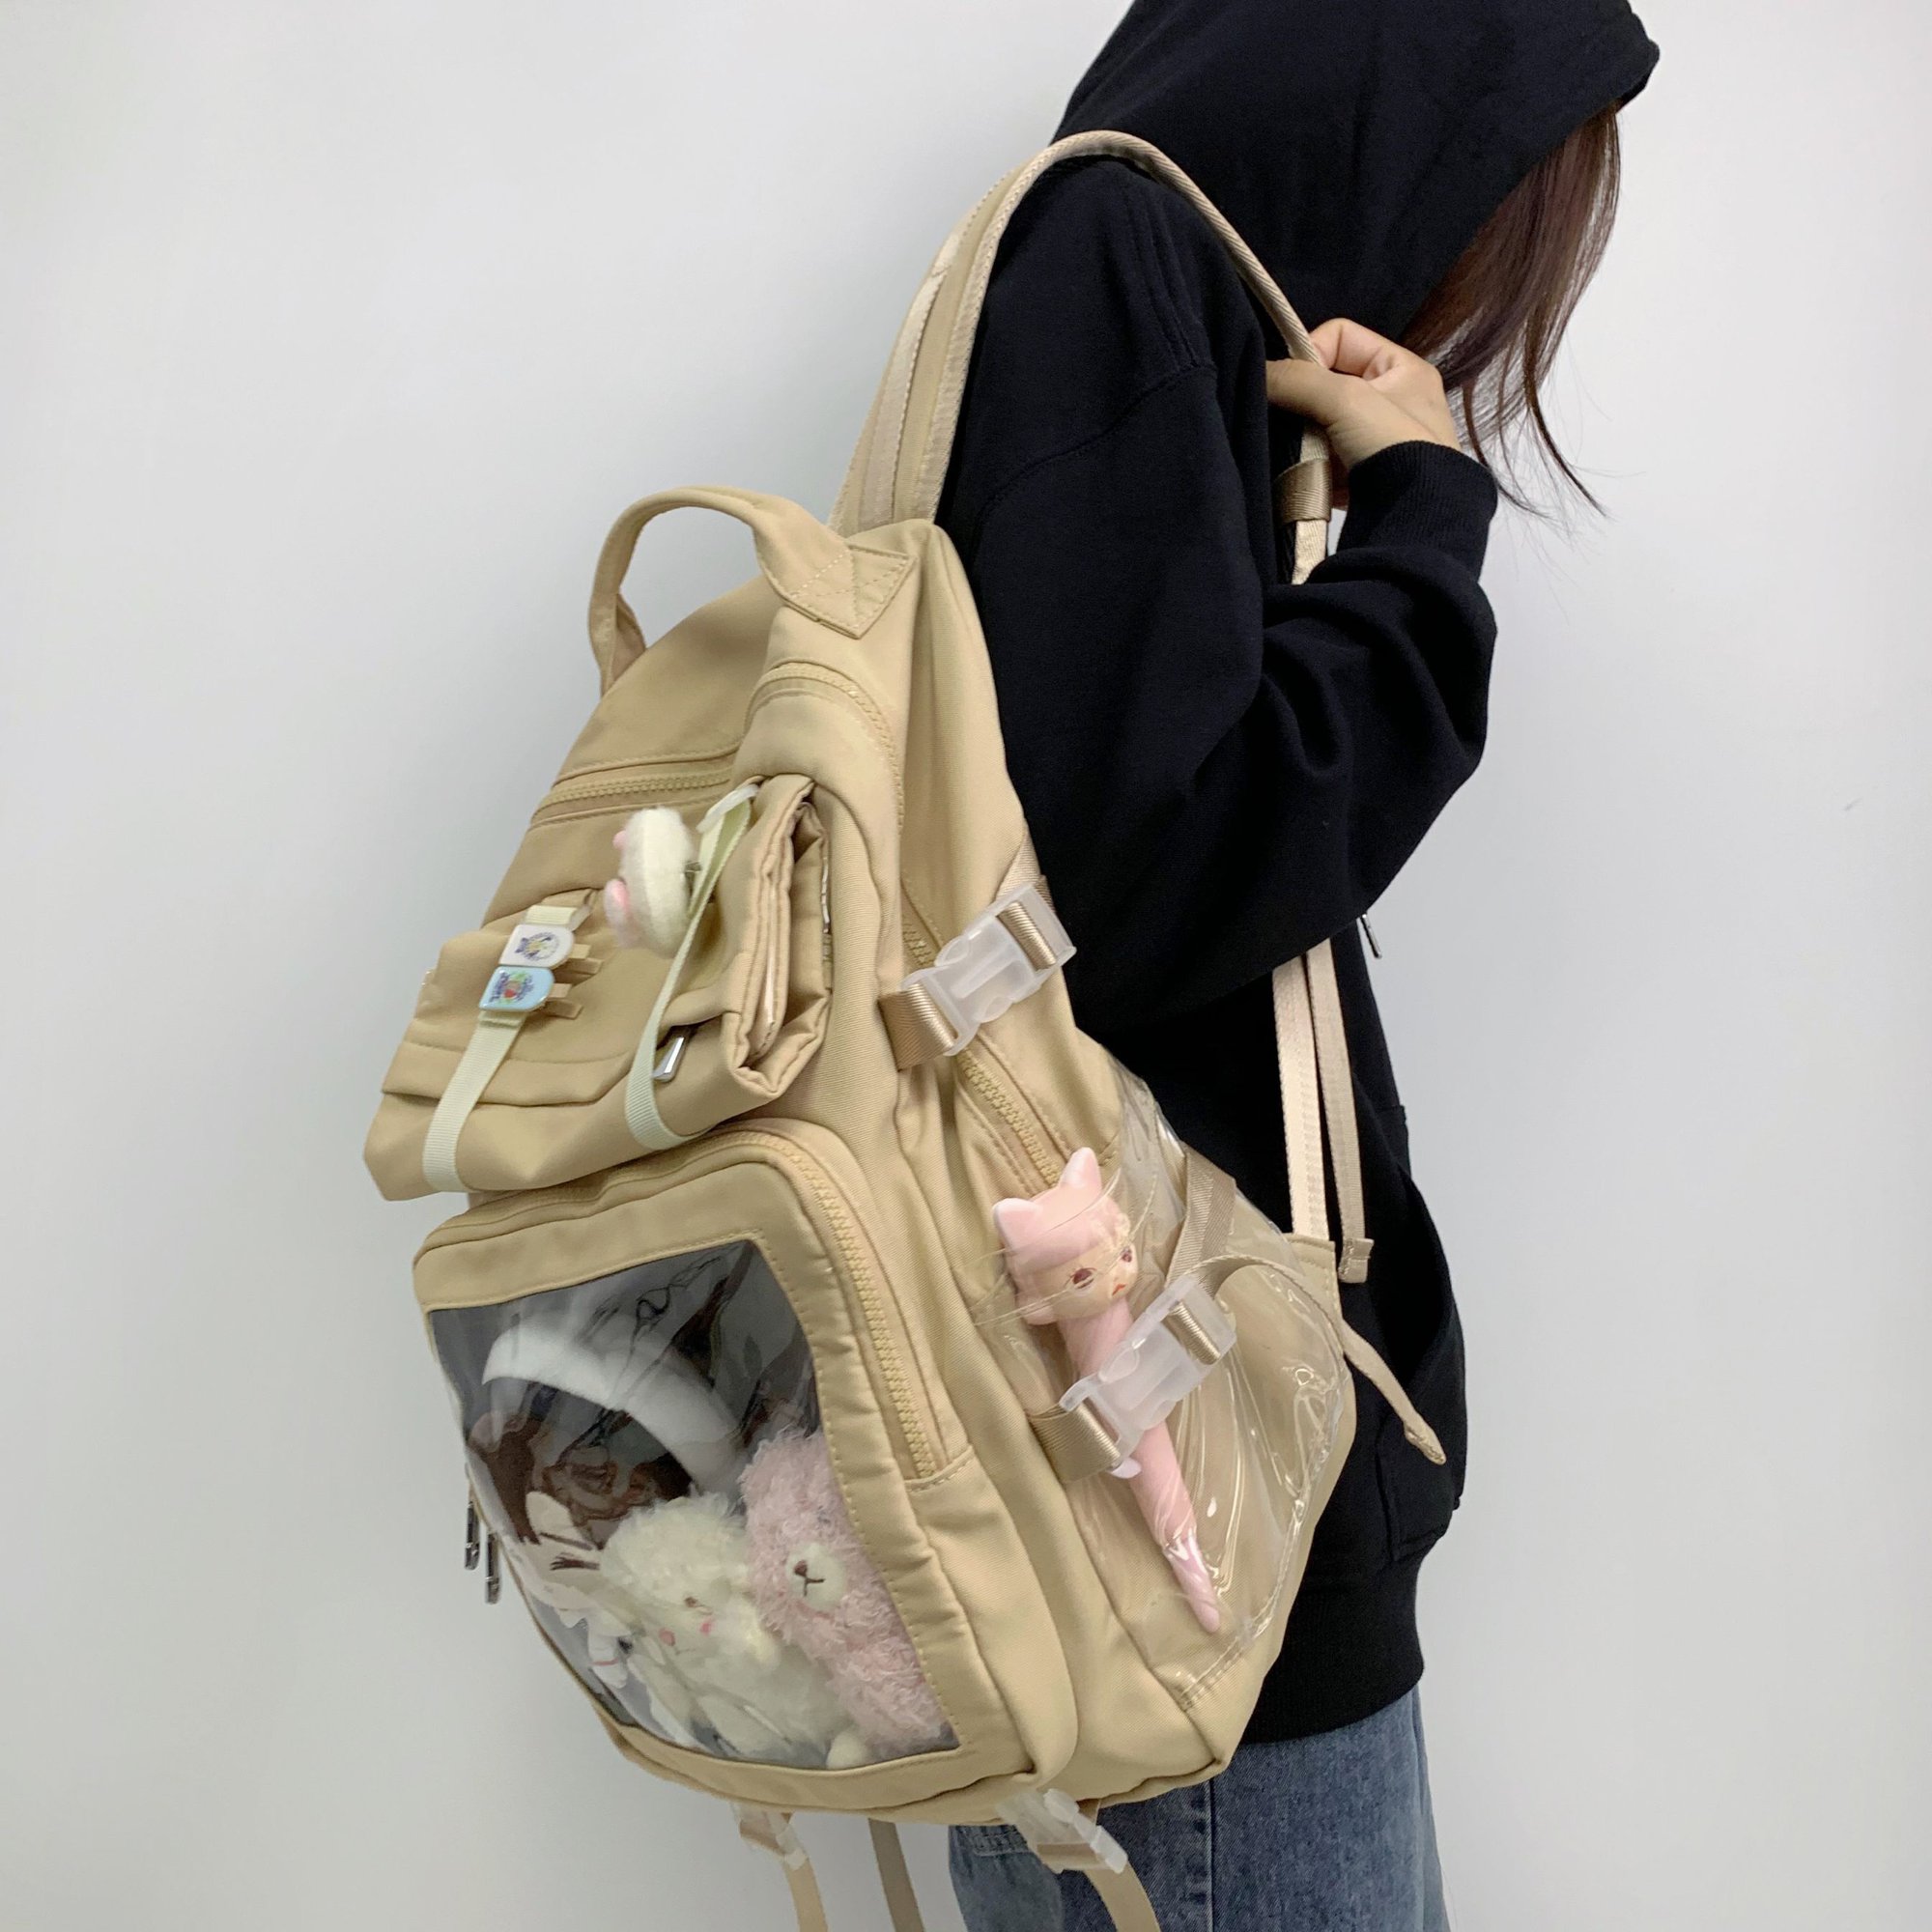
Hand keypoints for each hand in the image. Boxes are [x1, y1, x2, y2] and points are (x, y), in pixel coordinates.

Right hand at [1266, 319, 1461, 476]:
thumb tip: (1258, 374)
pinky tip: (1310, 475)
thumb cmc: (1397, 447)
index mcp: (1404, 369)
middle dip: (1305, 402)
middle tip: (1294, 419)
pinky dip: (1312, 467)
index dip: (1312, 353)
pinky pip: (1325, 461)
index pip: (1341, 337)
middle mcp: (1395, 401)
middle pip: (1328, 384)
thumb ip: (1297, 380)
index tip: (1296, 384)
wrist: (1415, 519)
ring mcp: (1380, 442)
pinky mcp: (1365, 478)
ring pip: (1322, 425)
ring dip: (1307, 438)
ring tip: (1304, 452)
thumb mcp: (1346, 400)